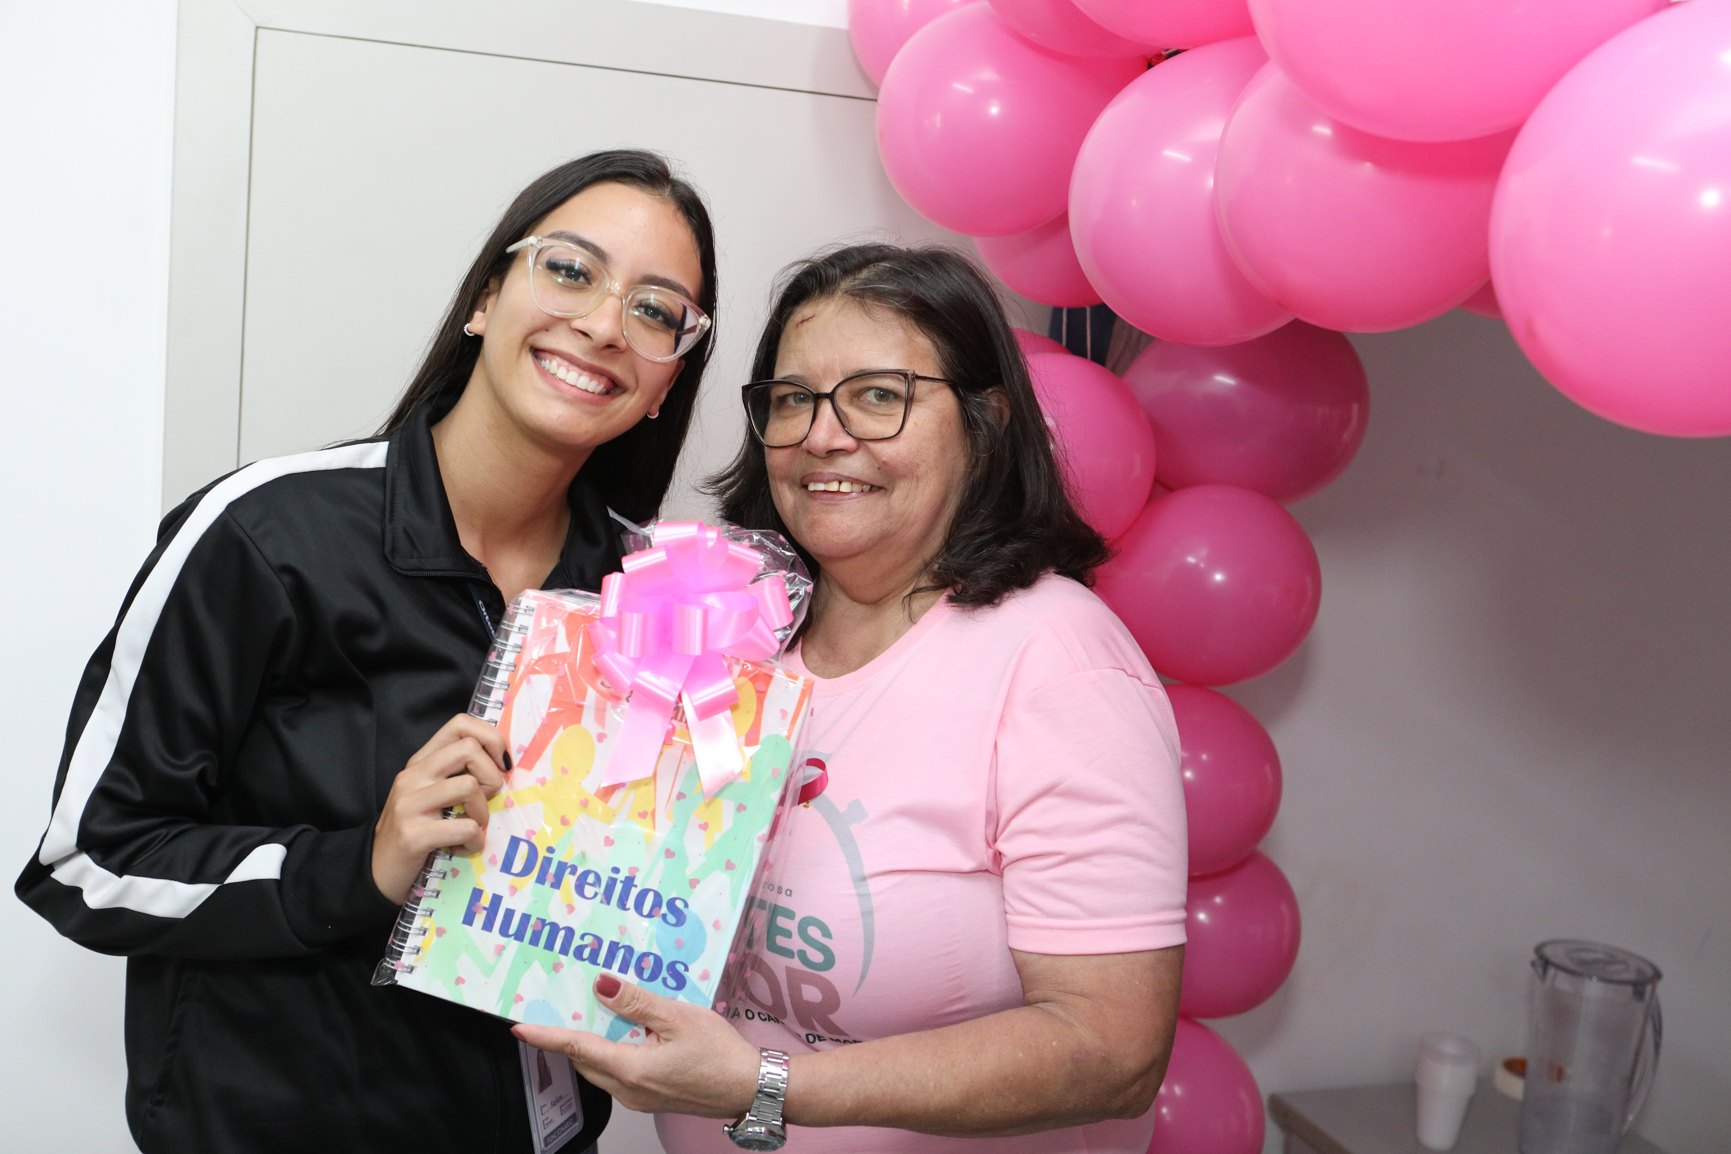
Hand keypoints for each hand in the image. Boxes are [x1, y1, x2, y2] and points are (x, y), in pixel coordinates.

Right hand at [372, 714, 507, 904]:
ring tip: (472, 827)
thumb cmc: (414, 830)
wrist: (375, 871)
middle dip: (491, 776)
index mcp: (420, 762)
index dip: (491, 738)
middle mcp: (413, 776)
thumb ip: (457, 773)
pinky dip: (474, 842)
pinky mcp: (413, 834)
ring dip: (482, 813)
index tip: (499, 765)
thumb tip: (502, 764)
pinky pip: (465, 827)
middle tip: (484, 801)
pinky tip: (462, 848)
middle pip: (469, 749)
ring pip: (469, 787)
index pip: (460, 723)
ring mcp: (410, 804)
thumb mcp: (431, 794)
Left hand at [514, 973, 761, 1117]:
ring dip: (591, 1046)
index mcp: (631, 1070)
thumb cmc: (721, 1055)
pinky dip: (611, 1054)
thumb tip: (602, 986)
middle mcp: (628, 1090)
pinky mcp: (650, 1098)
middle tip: (555, 1010)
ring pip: (600, 1069)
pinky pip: (618, 1074)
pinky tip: (626, 1033)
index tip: (520, 1026)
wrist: (751, 1088)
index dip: (546, 1036)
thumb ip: (636, 1002)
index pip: (577, 1048)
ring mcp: (639, 1098)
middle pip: (584, 1061)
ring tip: (592, 1014)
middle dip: (567, 1038)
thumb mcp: (678, 1017)